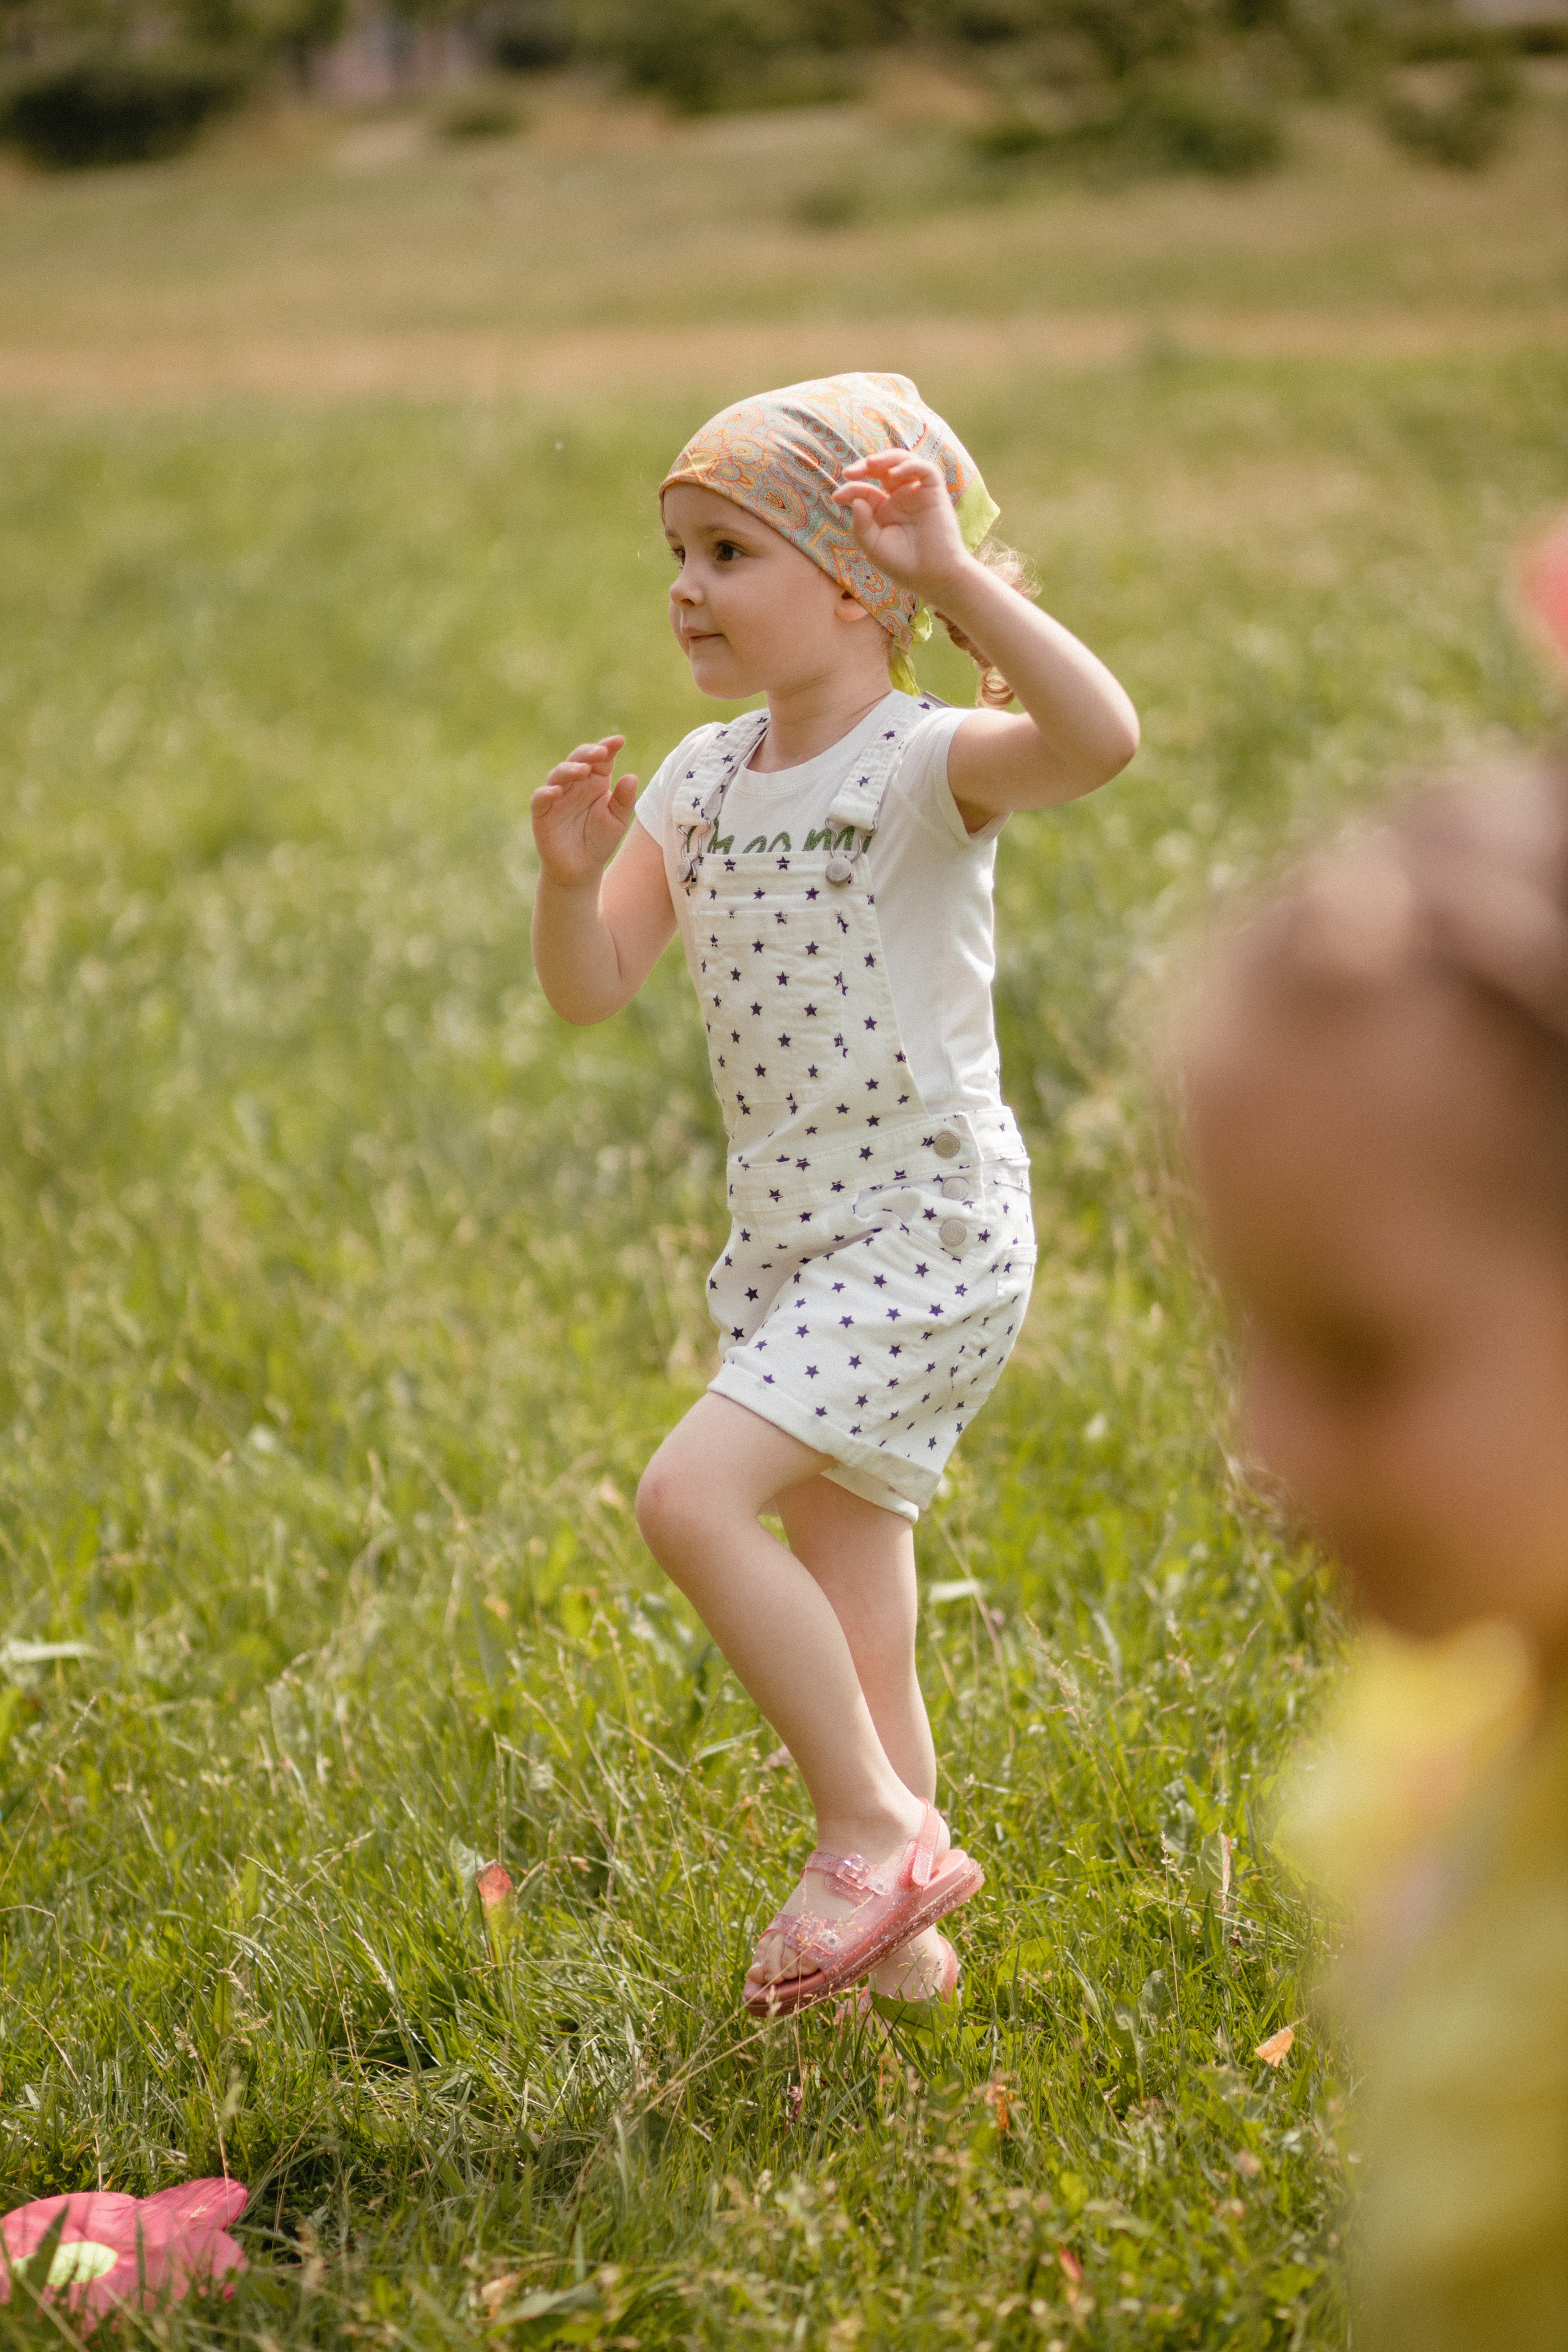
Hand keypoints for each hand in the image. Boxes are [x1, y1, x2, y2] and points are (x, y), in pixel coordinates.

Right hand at [531, 736, 638, 887]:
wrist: (581, 870)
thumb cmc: (600, 841)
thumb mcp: (617, 821)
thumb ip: (624, 800)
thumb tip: (631, 777)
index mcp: (595, 782)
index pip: (600, 759)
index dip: (607, 747)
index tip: (619, 741)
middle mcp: (575, 785)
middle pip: (578, 759)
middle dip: (588, 753)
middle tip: (601, 752)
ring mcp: (557, 797)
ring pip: (558, 774)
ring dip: (569, 769)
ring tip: (583, 769)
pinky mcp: (542, 813)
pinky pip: (540, 799)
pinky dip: (546, 793)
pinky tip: (556, 792)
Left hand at [830, 451, 972, 603]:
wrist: (933, 577)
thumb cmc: (904, 565)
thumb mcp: (874, 547)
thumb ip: (861, 525)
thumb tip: (856, 500)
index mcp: (884, 509)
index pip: (865, 489)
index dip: (851, 488)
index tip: (837, 497)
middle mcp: (900, 497)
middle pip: (883, 469)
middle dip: (865, 466)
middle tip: (850, 473)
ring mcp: (917, 492)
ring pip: (903, 461)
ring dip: (886, 458)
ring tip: (870, 464)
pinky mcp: (935, 492)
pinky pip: (924, 469)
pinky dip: (909, 465)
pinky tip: (894, 474)